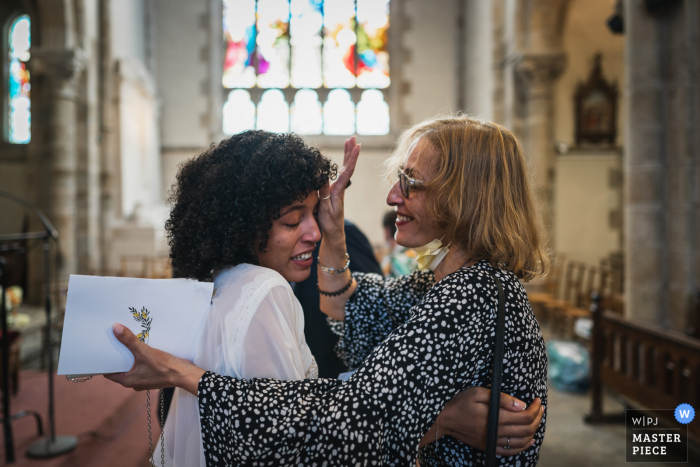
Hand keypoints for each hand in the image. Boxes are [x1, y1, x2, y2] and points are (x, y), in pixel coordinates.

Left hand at [104, 323, 204, 395]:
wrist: (183, 374)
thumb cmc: (163, 367)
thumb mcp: (144, 352)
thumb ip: (129, 340)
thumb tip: (115, 328)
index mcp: (127, 380)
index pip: (109, 373)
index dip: (104, 362)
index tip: (102, 351)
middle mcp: (134, 382)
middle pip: (121, 368)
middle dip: (118, 357)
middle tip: (115, 344)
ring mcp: (144, 379)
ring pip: (132, 367)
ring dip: (131, 358)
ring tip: (129, 344)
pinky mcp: (153, 375)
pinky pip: (142, 367)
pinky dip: (141, 359)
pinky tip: (144, 349)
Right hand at [317, 136, 360, 243]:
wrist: (333, 234)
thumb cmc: (329, 223)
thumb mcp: (325, 209)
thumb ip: (324, 193)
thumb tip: (323, 176)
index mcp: (338, 191)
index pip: (347, 171)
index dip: (352, 158)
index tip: (356, 145)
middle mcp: (340, 188)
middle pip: (347, 166)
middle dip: (350, 151)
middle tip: (353, 137)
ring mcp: (337, 190)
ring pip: (344, 169)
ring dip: (347, 155)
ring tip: (349, 142)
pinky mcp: (333, 192)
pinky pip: (339, 174)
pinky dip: (342, 164)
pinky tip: (342, 160)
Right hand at [420, 387, 543, 455]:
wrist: (445, 419)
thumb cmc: (460, 402)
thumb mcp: (478, 392)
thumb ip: (501, 398)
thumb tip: (521, 405)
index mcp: (496, 417)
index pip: (524, 416)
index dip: (535, 409)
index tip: (538, 400)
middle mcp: (496, 432)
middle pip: (526, 429)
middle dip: (537, 418)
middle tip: (539, 408)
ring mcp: (492, 441)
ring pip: (521, 441)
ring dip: (533, 431)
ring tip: (536, 420)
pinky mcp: (488, 447)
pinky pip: (509, 451)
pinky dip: (522, 447)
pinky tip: (529, 440)